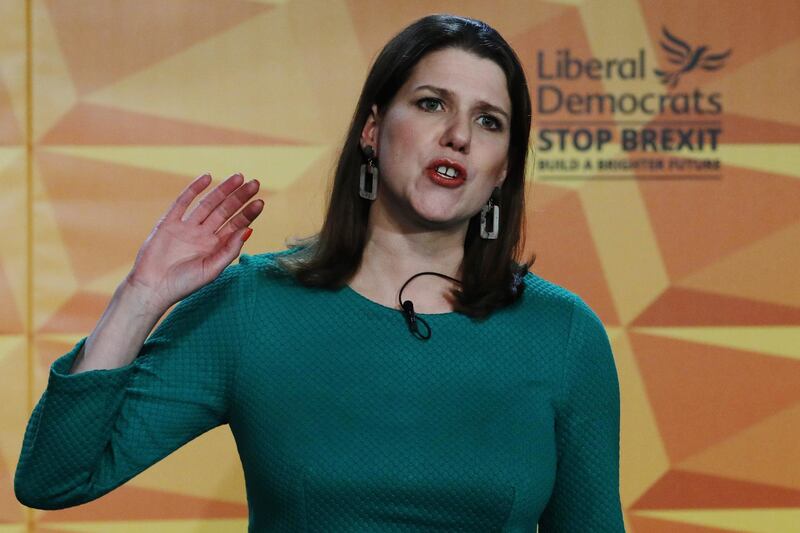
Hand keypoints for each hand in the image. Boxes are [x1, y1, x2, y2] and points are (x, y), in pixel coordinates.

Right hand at [124, 172, 263, 312]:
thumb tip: (249, 230)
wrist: (153, 288)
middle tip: (255, 183)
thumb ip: (229, 250)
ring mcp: (186, 227)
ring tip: (239, 177)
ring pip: (208, 204)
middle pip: (225, 211)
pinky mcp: (168, 223)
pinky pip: (182, 202)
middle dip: (239, 197)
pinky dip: (194, 189)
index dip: (248, 213)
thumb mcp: (212, 269)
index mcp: (216, 246)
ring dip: (223, 190)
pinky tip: (207, 178)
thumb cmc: (184, 284)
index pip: (236, 225)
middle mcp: (203, 234)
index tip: (260, 202)